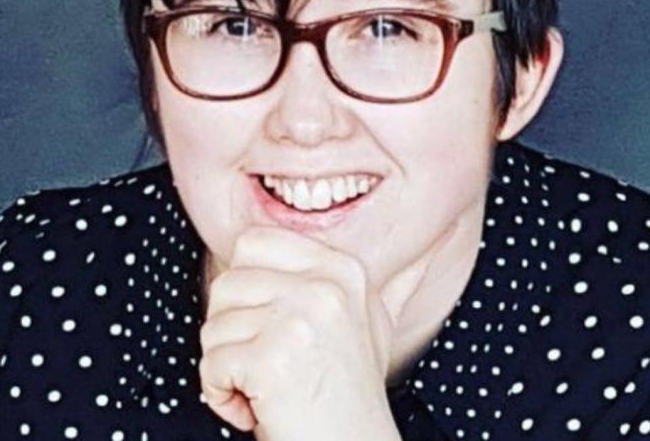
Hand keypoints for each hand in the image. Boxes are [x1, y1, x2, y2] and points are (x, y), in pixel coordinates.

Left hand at [198, 223, 455, 439]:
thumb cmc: (350, 399)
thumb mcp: (371, 325)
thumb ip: (372, 281)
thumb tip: (439, 239)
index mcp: (343, 270)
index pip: (252, 242)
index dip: (243, 288)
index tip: (269, 327)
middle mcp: (326, 287)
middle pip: (226, 283)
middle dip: (230, 333)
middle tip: (269, 367)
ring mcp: (300, 321)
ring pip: (213, 327)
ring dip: (227, 369)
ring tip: (269, 390)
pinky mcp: (272, 359)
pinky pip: (211, 365)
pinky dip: (222, 397)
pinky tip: (259, 411)